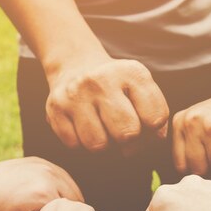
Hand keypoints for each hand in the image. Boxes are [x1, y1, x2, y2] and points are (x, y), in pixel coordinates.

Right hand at [46, 56, 168, 152]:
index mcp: (132, 73)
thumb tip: (149, 141)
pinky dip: (81, 142)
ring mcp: (76, 93)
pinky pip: (75, 145)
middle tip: (121, 130)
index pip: (155, 118)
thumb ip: (155, 115)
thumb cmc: (117, 87)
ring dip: (103, 144)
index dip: (152, 130)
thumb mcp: (141, 90)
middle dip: (128, 140)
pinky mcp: (55, 107)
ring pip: (98, 145)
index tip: (143, 122)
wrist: (76, 65)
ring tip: (102, 128)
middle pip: (127, 134)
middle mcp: (102, 80)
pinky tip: (83, 126)